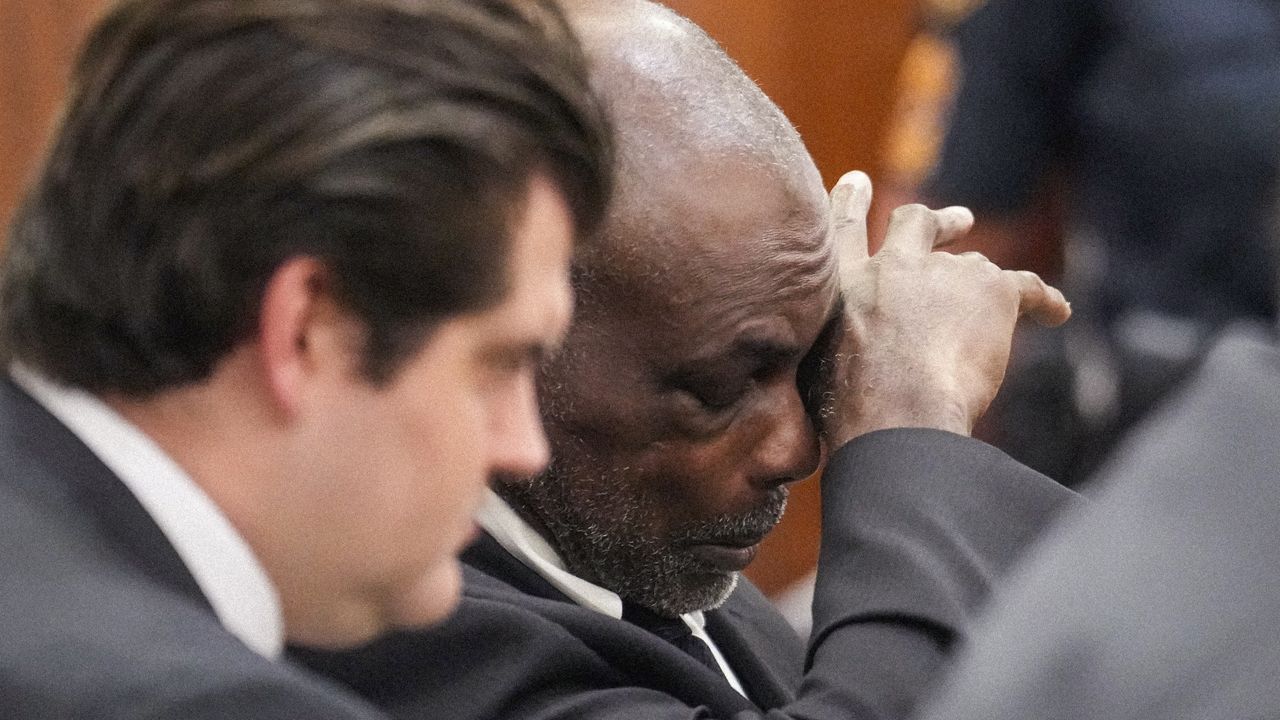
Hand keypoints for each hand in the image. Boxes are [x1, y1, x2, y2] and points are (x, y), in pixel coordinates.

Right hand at [823, 171, 1069, 445]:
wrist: (898, 410)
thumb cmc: (854, 407)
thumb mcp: (821, 372)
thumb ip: (836, 355)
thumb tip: (846, 382)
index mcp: (843, 285)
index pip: (841, 233)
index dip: (850, 204)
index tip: (856, 181)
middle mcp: (893, 265)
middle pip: (916, 225)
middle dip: (939, 223)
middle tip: (962, 220)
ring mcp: (945, 272)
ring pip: (975, 267)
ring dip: (986, 282)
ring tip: (1005, 299)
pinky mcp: (993, 290)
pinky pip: (1028, 288)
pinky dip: (1045, 301)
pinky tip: (1058, 314)